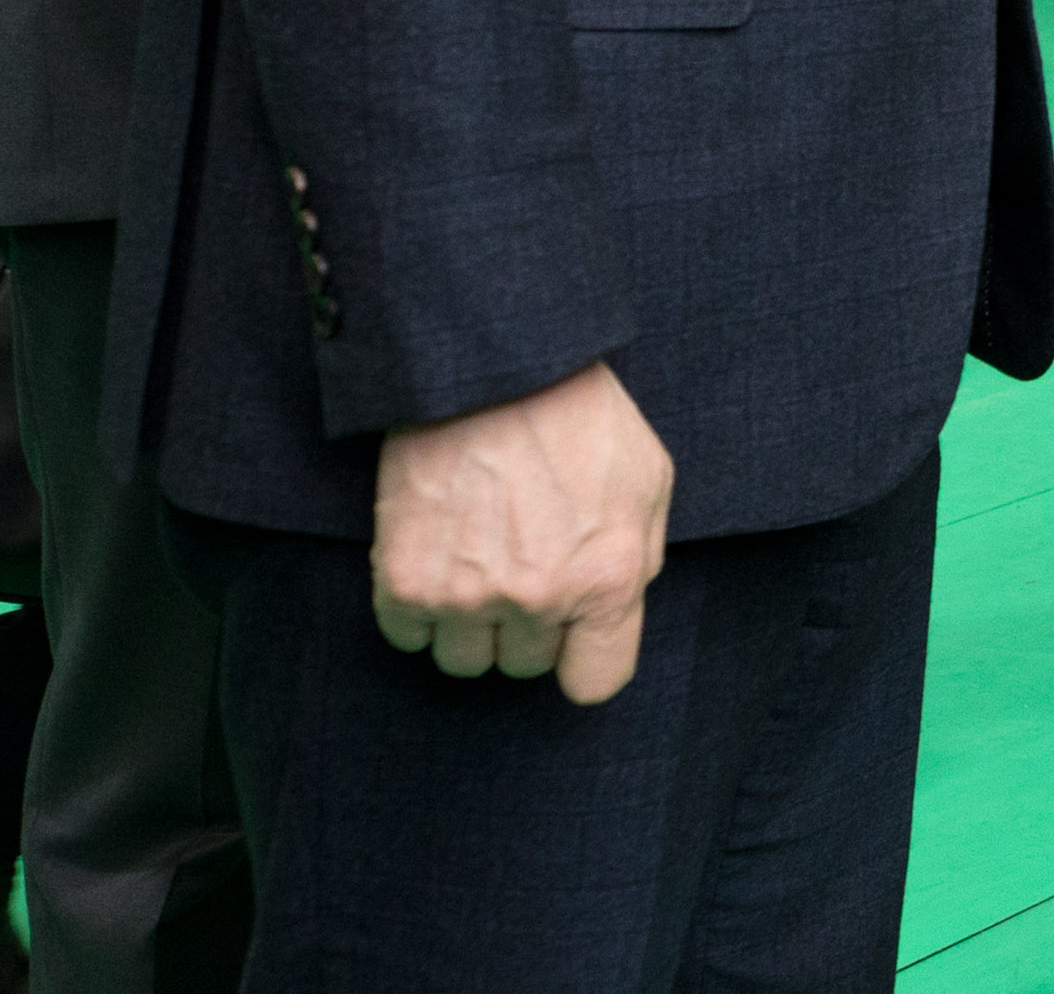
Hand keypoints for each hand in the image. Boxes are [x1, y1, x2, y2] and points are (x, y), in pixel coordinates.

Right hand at [370, 361, 672, 704]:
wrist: (492, 370)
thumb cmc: (579, 418)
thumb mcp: (648, 481)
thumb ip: (641, 558)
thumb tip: (615, 609)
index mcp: (608, 579)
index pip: (595, 683)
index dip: (582, 658)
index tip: (572, 636)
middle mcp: (539, 598)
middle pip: (526, 666)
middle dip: (528, 624)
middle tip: (522, 564)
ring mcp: (468, 596)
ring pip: (464, 660)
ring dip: (470, 623)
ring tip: (479, 560)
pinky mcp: (406, 582)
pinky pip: (408, 637)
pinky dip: (419, 610)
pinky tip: (438, 561)